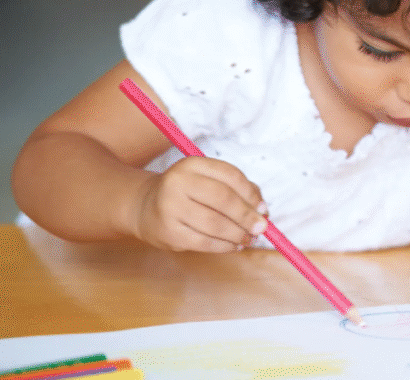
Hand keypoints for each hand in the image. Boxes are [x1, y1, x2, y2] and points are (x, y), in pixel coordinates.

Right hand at [129, 157, 267, 252]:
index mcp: (192, 164)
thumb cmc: (188, 193)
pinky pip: (204, 242)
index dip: (251, 194)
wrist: (145, 206)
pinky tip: (234, 245)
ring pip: (215, 223)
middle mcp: (178, 182)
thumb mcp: (208, 180)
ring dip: (238, 234)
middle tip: (261, 228)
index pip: (230, 175)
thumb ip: (238, 189)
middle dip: (247, 216)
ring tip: (249, 239)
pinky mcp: (169, 232)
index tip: (264, 208)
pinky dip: (225, 246)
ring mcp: (170, 207)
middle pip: (223, 199)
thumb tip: (263, 210)